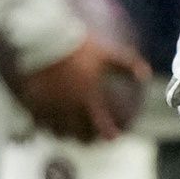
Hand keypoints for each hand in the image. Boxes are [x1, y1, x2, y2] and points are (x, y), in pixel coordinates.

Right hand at [14, 36, 150, 141]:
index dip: (109, 133)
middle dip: (87, 138)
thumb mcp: (106, 53)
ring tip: (70, 132)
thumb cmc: (77, 47)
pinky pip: (40, 124)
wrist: (44, 40)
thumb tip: (146, 76)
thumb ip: (128, 65)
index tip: (114, 136)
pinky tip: (50, 123)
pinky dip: (47, 127)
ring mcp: (49, 108)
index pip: (101, 124)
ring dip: (66, 134)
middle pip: (78, 134)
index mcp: (88, 97)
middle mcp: (68, 107)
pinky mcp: (32, 105)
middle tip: (90, 137)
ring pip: (58, 132)